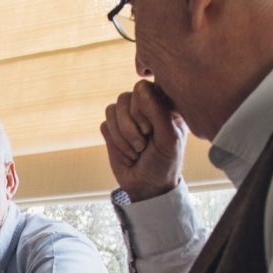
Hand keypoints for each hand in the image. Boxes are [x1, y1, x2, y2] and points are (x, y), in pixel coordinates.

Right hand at [101, 80, 187, 201]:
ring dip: (122, 136)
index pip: (143, 88)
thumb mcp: (167, 139)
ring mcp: (127, 118)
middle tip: (143, 144)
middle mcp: (144, 108)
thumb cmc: (164, 163)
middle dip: (131, 126)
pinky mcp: (112, 131)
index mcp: (163, 104)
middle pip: (125, 98)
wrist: (148, 186)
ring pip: (112, 110)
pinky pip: (104, 125)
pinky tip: (127, 154)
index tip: (151, 130)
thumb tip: (140, 85)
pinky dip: (115, 143)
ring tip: (136, 151)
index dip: (142, 108)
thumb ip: (157, 111)